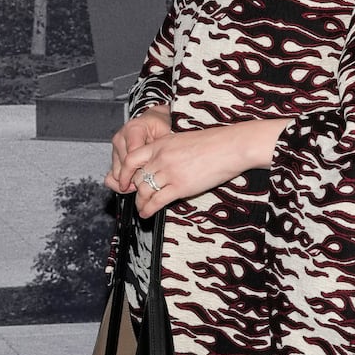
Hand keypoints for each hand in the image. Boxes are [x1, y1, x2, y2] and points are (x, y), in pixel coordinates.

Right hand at [104, 104, 171, 195]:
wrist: (152, 121)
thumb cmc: (159, 127)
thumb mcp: (165, 135)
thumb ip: (161, 150)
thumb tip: (158, 168)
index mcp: (133, 130)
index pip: (132, 156)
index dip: (137, 172)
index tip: (143, 183)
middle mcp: (121, 137)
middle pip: (123, 166)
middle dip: (133, 179)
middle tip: (145, 185)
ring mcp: (116, 146)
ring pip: (116, 172)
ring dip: (127, 181)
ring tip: (140, 183)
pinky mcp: (114, 154)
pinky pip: (112, 174)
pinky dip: (122, 181)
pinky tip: (131, 183)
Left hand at [106, 113, 292, 217]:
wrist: (230, 147)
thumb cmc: (213, 143)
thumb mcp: (184, 140)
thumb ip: (170, 151)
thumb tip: (163, 162)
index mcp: (161, 144)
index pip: (132, 159)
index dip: (124, 173)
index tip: (124, 181)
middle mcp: (161, 158)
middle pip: (137, 178)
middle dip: (133, 191)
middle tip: (135, 198)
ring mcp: (169, 172)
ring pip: (144, 191)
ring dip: (140, 203)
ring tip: (141, 209)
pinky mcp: (180, 187)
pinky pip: (156, 201)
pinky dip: (148, 210)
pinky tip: (147, 214)